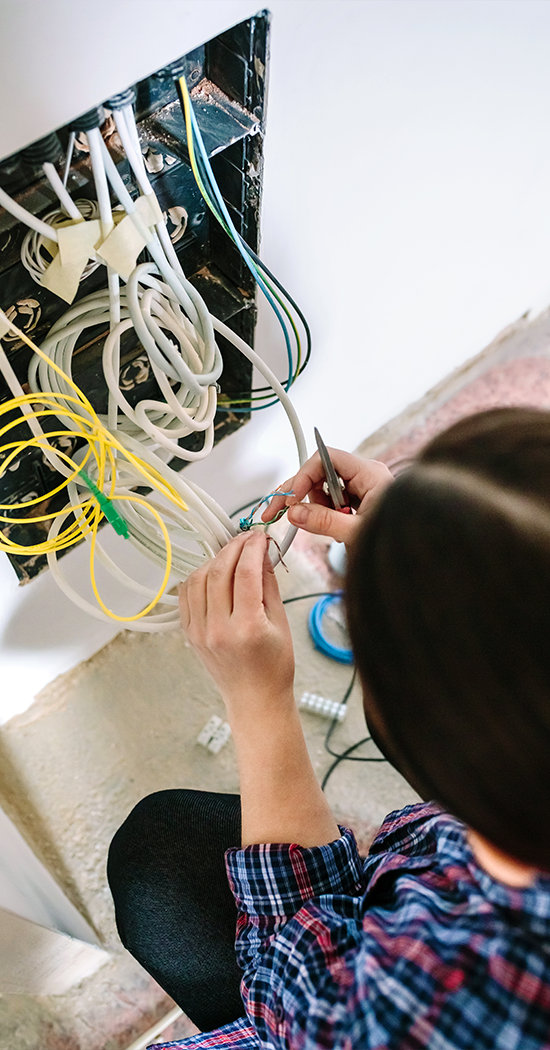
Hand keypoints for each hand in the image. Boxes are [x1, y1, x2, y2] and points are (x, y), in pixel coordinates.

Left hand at [179, 530, 294, 711]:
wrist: (254, 698)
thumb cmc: (274, 666)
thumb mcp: (281, 622)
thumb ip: (269, 584)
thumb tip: (262, 553)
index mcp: (247, 627)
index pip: (246, 573)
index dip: (253, 548)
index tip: (260, 537)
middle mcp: (218, 629)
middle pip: (219, 571)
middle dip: (234, 547)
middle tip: (247, 539)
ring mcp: (199, 632)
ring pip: (198, 578)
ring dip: (215, 560)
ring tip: (232, 555)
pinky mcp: (189, 633)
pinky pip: (186, 594)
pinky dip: (198, 577)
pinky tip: (213, 573)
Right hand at [262, 449, 393, 543]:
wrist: (418, 556)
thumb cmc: (401, 539)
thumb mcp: (357, 533)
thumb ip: (325, 522)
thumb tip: (295, 512)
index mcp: (370, 474)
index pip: (327, 459)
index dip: (305, 475)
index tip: (292, 497)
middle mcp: (364, 476)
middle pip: (319, 472)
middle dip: (297, 492)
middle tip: (276, 510)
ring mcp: (360, 488)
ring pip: (321, 488)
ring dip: (313, 507)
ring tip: (326, 526)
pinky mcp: (356, 501)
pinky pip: (329, 500)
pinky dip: (321, 513)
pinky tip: (331, 527)